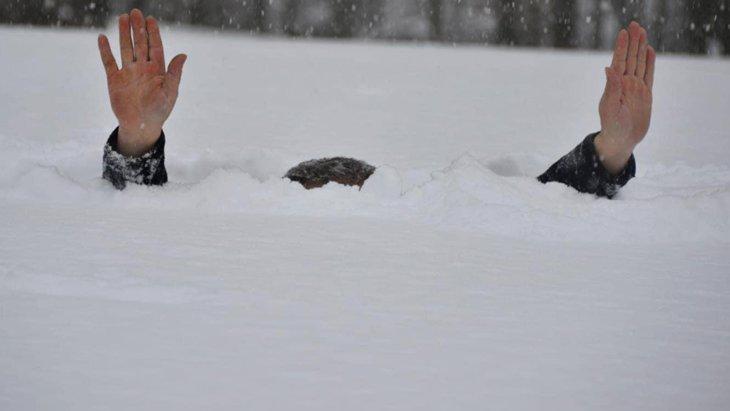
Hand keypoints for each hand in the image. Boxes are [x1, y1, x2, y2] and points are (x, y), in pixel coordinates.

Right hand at [98, 9, 186, 156]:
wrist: (140, 126)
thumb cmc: (159, 111)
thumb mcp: (170, 93)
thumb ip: (174, 73)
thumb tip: (183, 55)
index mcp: (157, 70)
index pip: (155, 47)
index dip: (153, 33)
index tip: (150, 19)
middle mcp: (142, 68)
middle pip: (140, 44)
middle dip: (138, 28)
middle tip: (135, 12)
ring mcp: (128, 73)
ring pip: (125, 49)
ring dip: (123, 34)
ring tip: (122, 18)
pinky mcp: (114, 80)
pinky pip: (109, 62)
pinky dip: (105, 50)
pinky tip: (102, 37)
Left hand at [595, 21, 655, 173]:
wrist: (622, 140)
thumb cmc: (612, 126)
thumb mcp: (611, 107)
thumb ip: (611, 88)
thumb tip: (609, 68)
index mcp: (615, 85)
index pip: (619, 61)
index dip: (622, 47)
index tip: (624, 32)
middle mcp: (626, 83)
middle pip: (630, 58)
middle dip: (632, 42)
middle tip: (634, 24)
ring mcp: (636, 88)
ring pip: (639, 63)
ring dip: (641, 48)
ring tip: (642, 32)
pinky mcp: (646, 94)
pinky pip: (649, 75)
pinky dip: (649, 63)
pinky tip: (649, 51)